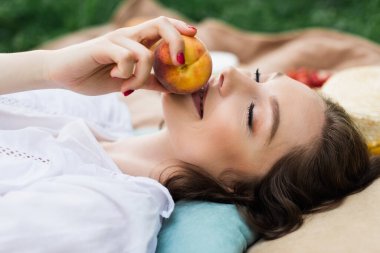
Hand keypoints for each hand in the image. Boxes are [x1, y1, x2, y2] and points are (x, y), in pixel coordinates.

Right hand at [45, 16, 196, 94]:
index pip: (163, 27)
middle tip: (179, 61)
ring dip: (142, 76)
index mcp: (136, 42)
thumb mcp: (128, 82)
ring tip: (128, 85)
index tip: (196, 36)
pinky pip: (126, 58)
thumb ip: (149, 82)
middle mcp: (128, 36)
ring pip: (145, 53)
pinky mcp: (102, 47)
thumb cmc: (95, 76)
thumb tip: (171, 88)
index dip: (180, 29)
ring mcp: (115, 40)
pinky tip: (115, 77)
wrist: (63, 75)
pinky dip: (126, 74)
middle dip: (177, 40)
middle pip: (160, 24)